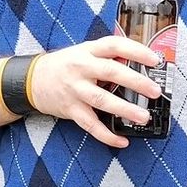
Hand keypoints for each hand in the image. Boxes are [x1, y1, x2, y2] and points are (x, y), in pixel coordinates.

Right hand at [29, 36, 161, 149]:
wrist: (32, 80)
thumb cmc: (66, 65)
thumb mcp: (84, 52)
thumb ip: (108, 56)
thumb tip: (139, 62)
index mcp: (88, 51)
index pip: (114, 45)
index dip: (135, 51)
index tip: (154, 59)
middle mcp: (82, 68)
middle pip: (111, 72)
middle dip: (136, 82)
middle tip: (155, 91)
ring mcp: (75, 89)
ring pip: (102, 100)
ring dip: (125, 109)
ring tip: (143, 117)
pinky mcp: (71, 109)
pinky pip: (90, 125)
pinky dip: (107, 135)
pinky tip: (122, 140)